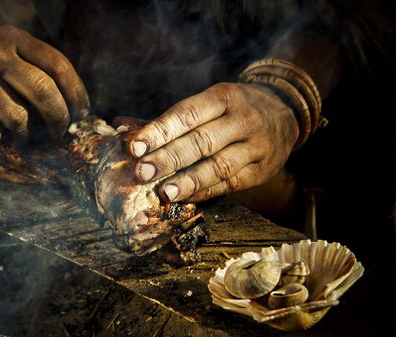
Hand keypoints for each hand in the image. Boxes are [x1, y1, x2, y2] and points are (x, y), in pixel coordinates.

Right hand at [0, 25, 89, 142]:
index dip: (76, 94)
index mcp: (13, 39)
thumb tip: (76, 111)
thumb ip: (38, 72)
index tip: (81, 115)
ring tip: (21, 136)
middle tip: (59, 133)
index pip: (58, 65)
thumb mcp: (7, 55)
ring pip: (17, 118)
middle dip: (58, 119)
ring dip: (25, 136)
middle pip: (43, 91)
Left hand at [128, 82, 298, 202]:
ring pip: (219, 166)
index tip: (134, 146)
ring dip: (188, 181)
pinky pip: (231, 184)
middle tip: (141, 171)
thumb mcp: (209, 101)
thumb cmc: (233, 107)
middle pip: (201, 142)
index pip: (188, 114)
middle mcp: (243, 120)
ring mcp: (256, 147)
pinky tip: (184, 197)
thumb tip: (122, 128)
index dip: (160, 131)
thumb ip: (170, 119)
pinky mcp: (262, 170)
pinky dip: (205, 192)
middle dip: (168, 158)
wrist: (286, 111)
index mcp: (225, 97)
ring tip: (163, 192)